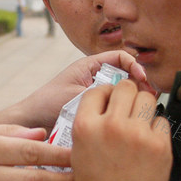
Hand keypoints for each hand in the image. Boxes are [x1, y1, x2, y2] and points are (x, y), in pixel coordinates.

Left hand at [0, 51, 156, 130]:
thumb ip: (100, 92)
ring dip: (131, 98)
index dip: (135, 66)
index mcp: (88, 66)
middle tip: (149, 97)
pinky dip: (122, 109)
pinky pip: (113, 105)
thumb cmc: (46, 104)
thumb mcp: (76, 95)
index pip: (121, 57)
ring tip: (141, 109)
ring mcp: (95, 93)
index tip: (143, 80)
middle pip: (125, 74)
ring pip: (120, 91)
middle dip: (138, 84)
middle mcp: (93, 77)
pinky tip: (127, 119)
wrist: (31, 123)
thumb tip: (126, 93)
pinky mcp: (94, 108)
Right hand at [71, 79, 170, 180]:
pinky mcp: (159, 145)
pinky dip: (157, 130)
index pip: (99, 89)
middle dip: (130, 96)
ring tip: (141, 127)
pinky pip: (163, 121)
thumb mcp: (80, 148)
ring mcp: (136, 134)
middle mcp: (110, 125)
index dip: (108, 93)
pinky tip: (149, 146)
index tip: (114, 102)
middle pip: (127, 87)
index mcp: (86, 125)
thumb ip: (93, 121)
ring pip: (148, 98)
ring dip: (145, 109)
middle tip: (131, 111)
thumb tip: (112, 96)